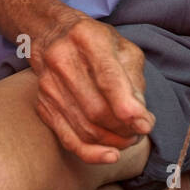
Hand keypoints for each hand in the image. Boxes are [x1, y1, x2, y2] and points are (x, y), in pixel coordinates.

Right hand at [30, 13, 154, 164]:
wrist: (52, 34)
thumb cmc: (96, 42)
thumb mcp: (123, 48)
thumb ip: (134, 81)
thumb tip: (141, 120)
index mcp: (88, 38)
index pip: (108, 78)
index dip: (128, 107)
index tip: (146, 125)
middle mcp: (63, 60)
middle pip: (96, 109)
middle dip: (124, 128)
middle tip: (141, 132)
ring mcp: (49, 84)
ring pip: (84, 127)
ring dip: (113, 141)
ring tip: (130, 139)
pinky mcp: (43, 104)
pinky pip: (67, 138)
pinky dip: (91, 152)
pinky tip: (110, 155)